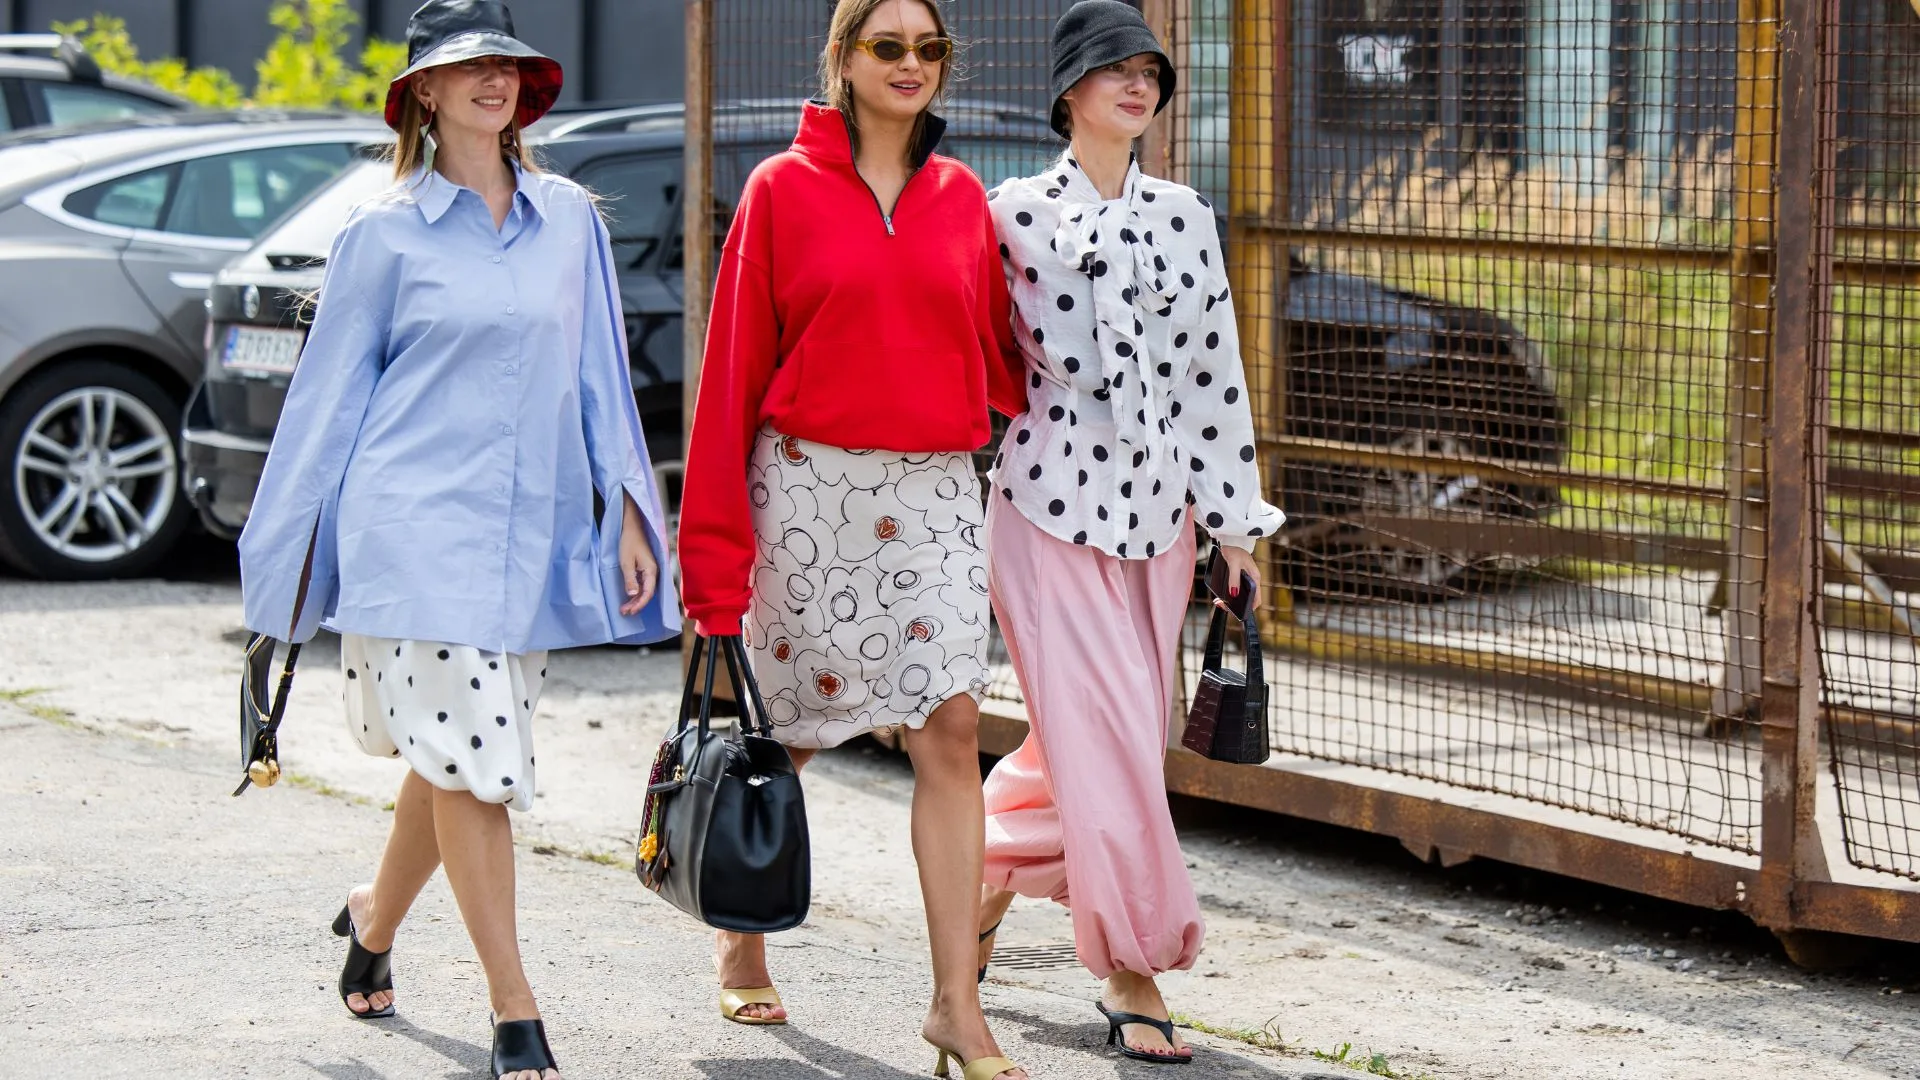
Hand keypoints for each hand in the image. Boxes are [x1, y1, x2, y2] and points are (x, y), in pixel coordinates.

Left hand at [619, 493, 659, 616]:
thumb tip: (633, 595)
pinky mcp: (645, 569)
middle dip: (637, 604)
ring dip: (635, 600)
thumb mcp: (626, 562)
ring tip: (624, 608)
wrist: (632, 527)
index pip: (648, 592)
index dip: (640, 603)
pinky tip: (629, 598)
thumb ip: (630, 579)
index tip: (630, 611)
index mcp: (651, 570)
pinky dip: (636, 592)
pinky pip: (643, 585)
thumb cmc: (629, 542)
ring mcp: (649, 571)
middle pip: (647, 593)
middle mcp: (653, 572)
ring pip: (645, 590)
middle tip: (624, 612)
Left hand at [1218, 544, 1262, 613]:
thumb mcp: (1234, 563)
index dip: (1250, 607)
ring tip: (1219, 602)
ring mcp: (1245, 579)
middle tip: (1224, 606)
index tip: (1240, 613)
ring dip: (1231, 600)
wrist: (1231, 539)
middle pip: (1247, 598)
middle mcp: (1251, 580)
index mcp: (1255, 577)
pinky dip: (1228, 594)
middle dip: (1237, 605)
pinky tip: (1220, 597)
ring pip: (1240, 595)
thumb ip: (1234, 578)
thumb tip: (1234, 594)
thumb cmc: (1235, 549)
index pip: (1257, 598)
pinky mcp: (1238, 578)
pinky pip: (1235, 589)